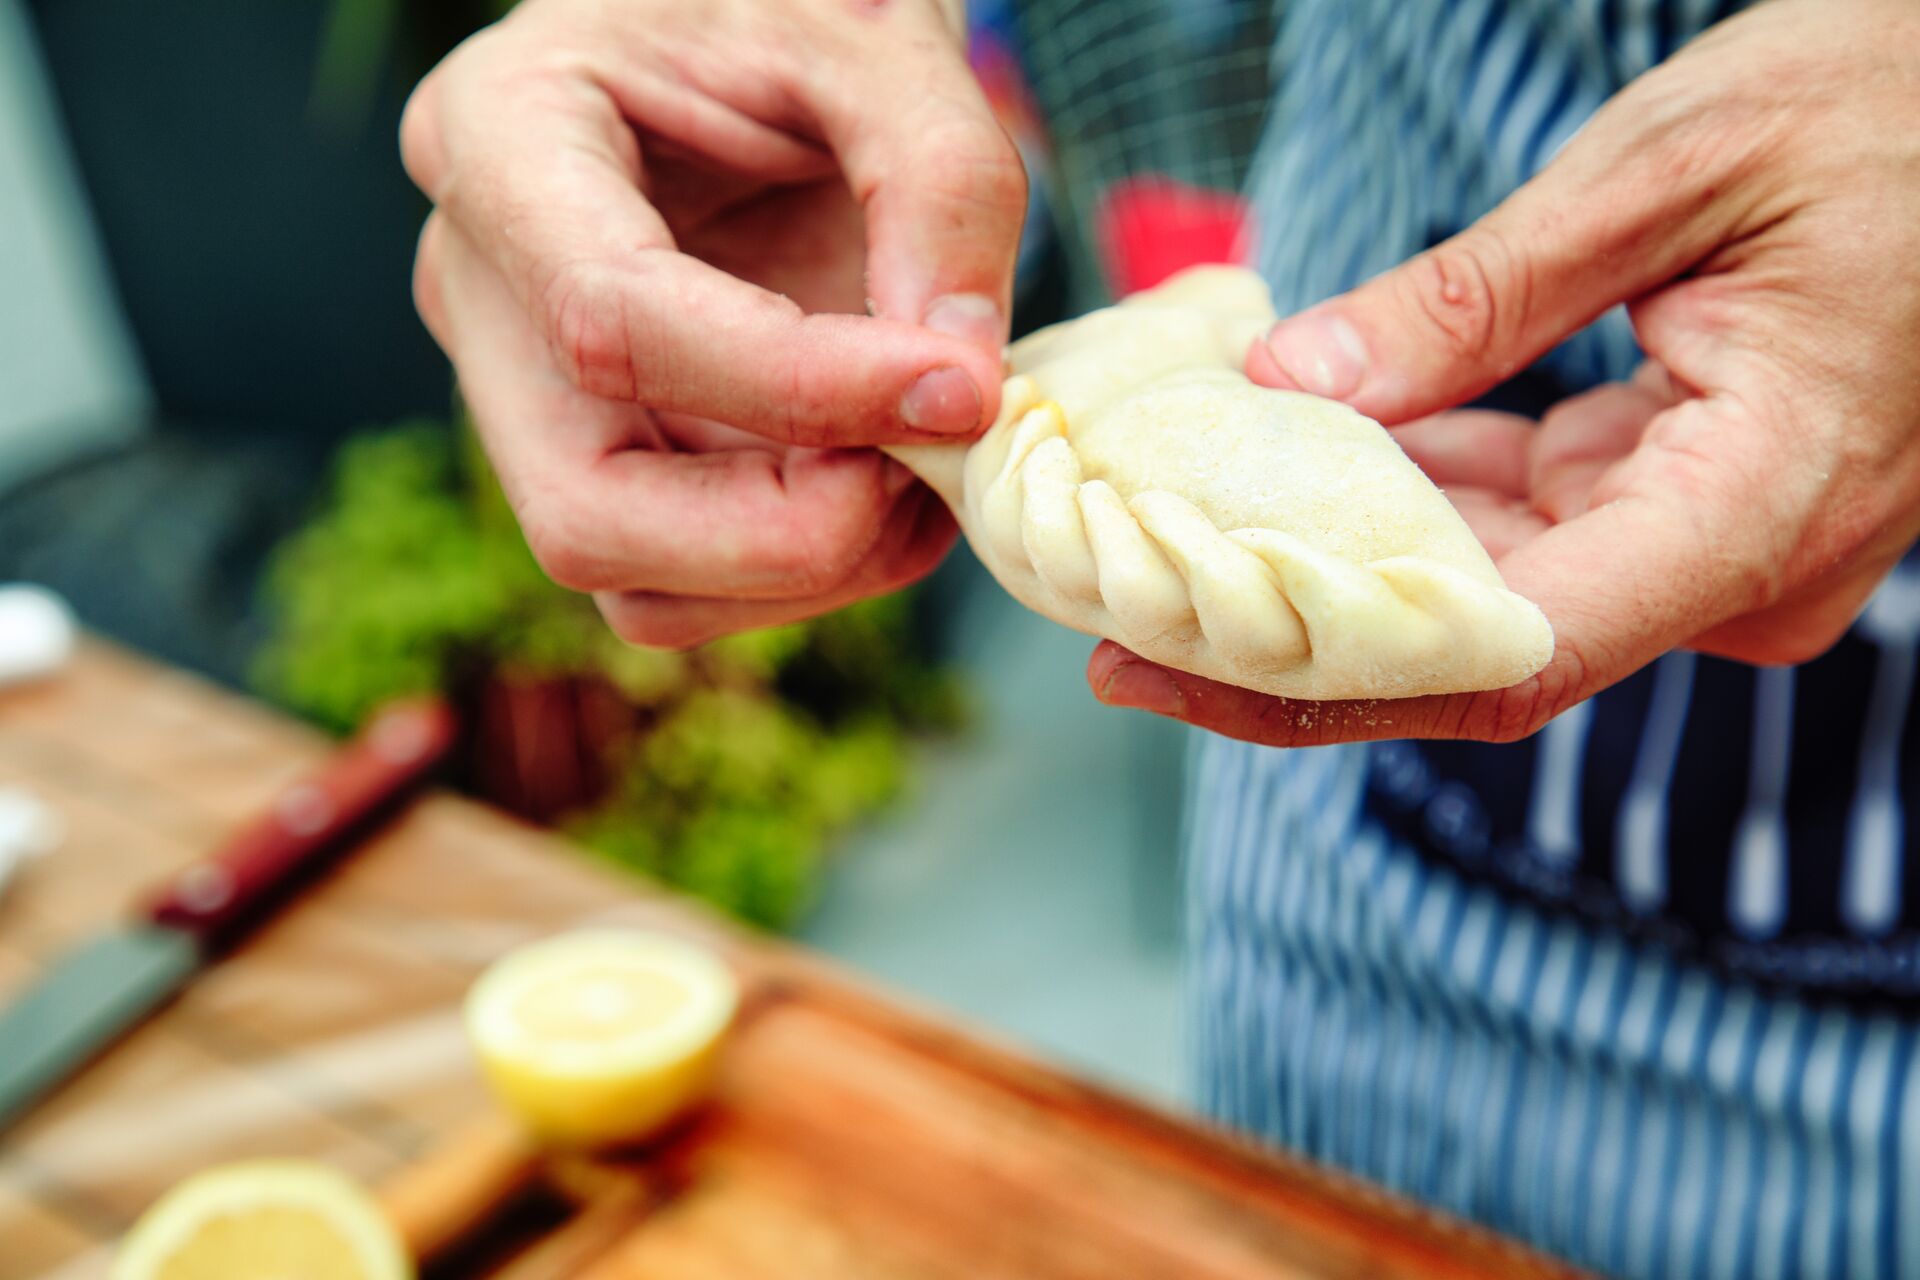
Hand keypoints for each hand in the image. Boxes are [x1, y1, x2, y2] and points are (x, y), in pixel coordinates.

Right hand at [401, 0, 1024, 644]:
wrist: (752, 25)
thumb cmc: (792, 4)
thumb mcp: (882, 38)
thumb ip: (943, 187)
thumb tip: (959, 393)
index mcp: (498, 139)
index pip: (611, 322)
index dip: (800, 388)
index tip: (960, 388)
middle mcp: (482, 291)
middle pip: (586, 515)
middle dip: (787, 533)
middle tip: (931, 463)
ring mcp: (533, 397)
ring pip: (639, 585)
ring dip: (812, 567)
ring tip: (931, 463)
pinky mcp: (608, 458)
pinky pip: (691, 585)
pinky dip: (813, 567)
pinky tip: (893, 479)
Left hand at [1091, 0, 1919, 745]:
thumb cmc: (1881, 106)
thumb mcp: (1666, 175)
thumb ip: (1478, 299)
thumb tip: (1296, 389)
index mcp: (1755, 504)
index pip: (1510, 654)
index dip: (1323, 680)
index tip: (1167, 668)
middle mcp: (1739, 566)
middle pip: (1477, 649)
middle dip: (1297, 638)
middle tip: (1117, 623)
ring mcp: (1714, 543)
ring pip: (1490, 592)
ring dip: (1337, 570)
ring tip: (1167, 551)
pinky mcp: (1685, 501)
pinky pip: (1527, 527)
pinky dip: (1411, 504)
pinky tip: (1289, 471)